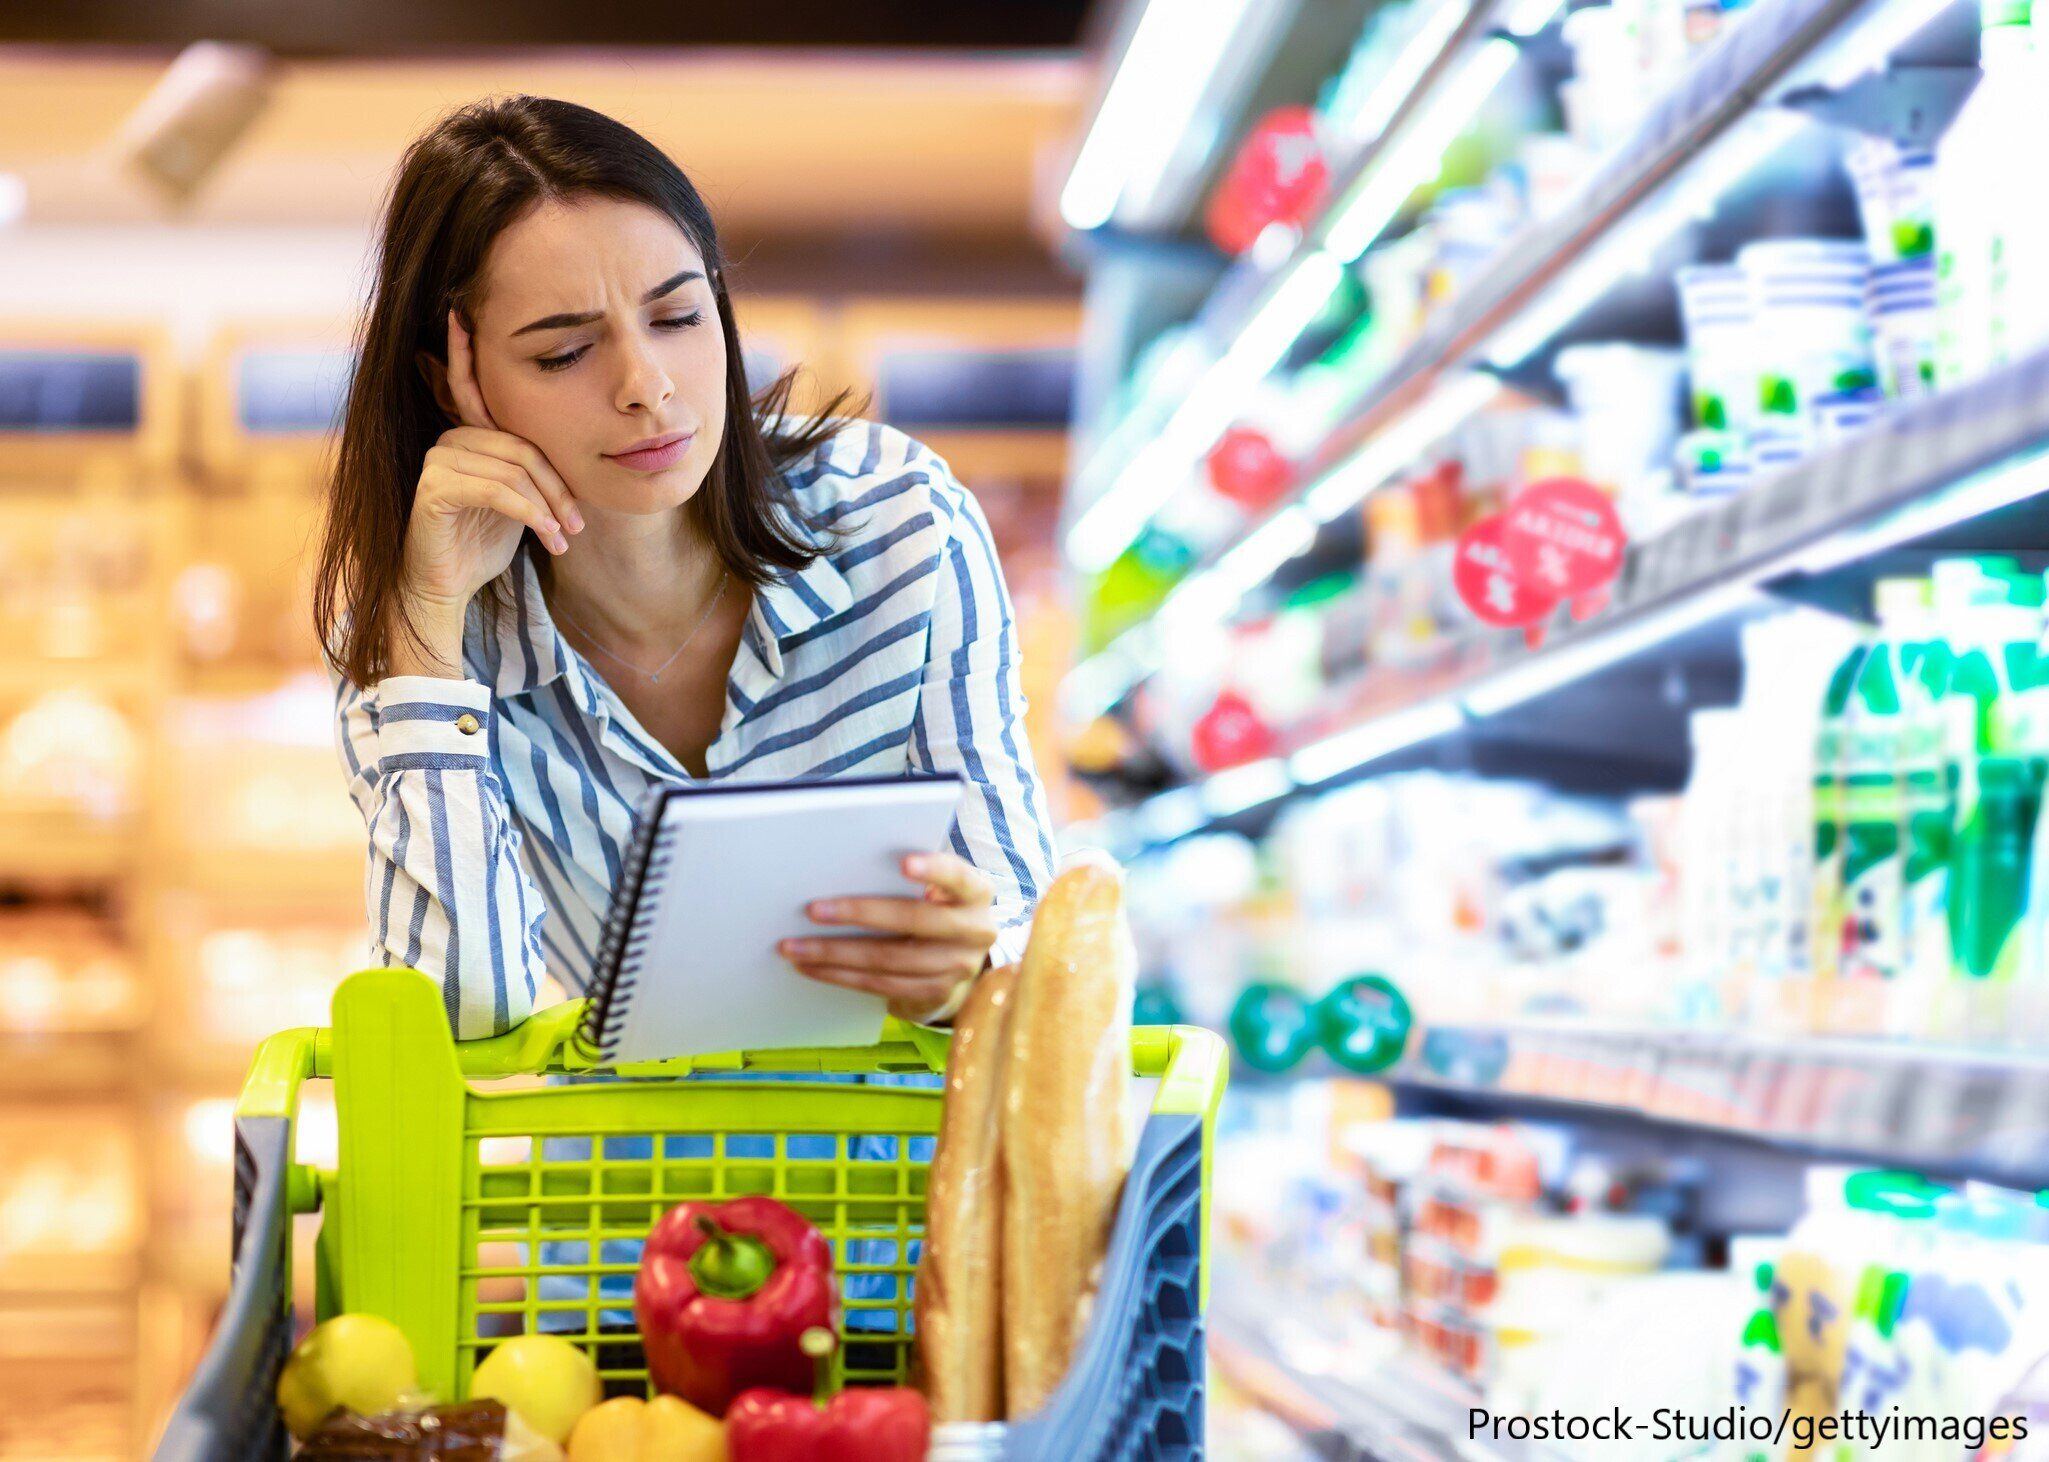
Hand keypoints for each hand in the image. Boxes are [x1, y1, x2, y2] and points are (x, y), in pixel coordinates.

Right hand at [401, 309, 585, 617]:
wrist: (448, 587)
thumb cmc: (484, 542)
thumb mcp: (519, 501)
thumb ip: (532, 469)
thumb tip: (576, 453)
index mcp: (471, 436)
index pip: (478, 392)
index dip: (468, 352)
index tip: (461, 312)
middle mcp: (450, 440)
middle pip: (523, 445)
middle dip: (558, 486)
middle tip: (579, 523)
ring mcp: (438, 462)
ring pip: (514, 469)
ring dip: (549, 507)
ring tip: (564, 537)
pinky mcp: (435, 490)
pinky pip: (497, 491)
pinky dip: (531, 515)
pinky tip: (548, 539)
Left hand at [778, 852, 998, 1021]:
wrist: (960, 962)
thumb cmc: (935, 908)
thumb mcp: (937, 888)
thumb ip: (910, 876)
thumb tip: (849, 866)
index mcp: (975, 892)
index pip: (958, 876)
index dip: (933, 869)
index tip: (903, 863)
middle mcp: (975, 930)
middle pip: (914, 920)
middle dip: (859, 913)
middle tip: (812, 910)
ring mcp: (957, 967)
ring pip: (888, 959)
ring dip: (835, 953)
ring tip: (794, 947)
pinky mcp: (934, 994)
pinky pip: (880, 985)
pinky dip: (840, 976)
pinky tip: (811, 967)